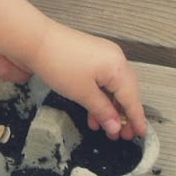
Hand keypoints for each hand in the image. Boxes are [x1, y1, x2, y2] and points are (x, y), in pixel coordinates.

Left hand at [30, 23, 146, 139]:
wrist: (35, 41)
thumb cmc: (59, 63)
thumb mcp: (83, 94)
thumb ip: (102, 111)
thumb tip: (115, 126)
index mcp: (118, 67)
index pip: (132, 97)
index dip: (136, 117)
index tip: (140, 133)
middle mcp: (115, 59)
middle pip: (125, 91)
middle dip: (124, 114)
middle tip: (123, 135)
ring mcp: (103, 56)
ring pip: (112, 87)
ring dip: (110, 108)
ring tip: (106, 128)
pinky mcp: (90, 56)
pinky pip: (102, 80)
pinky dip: (99, 97)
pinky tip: (93, 113)